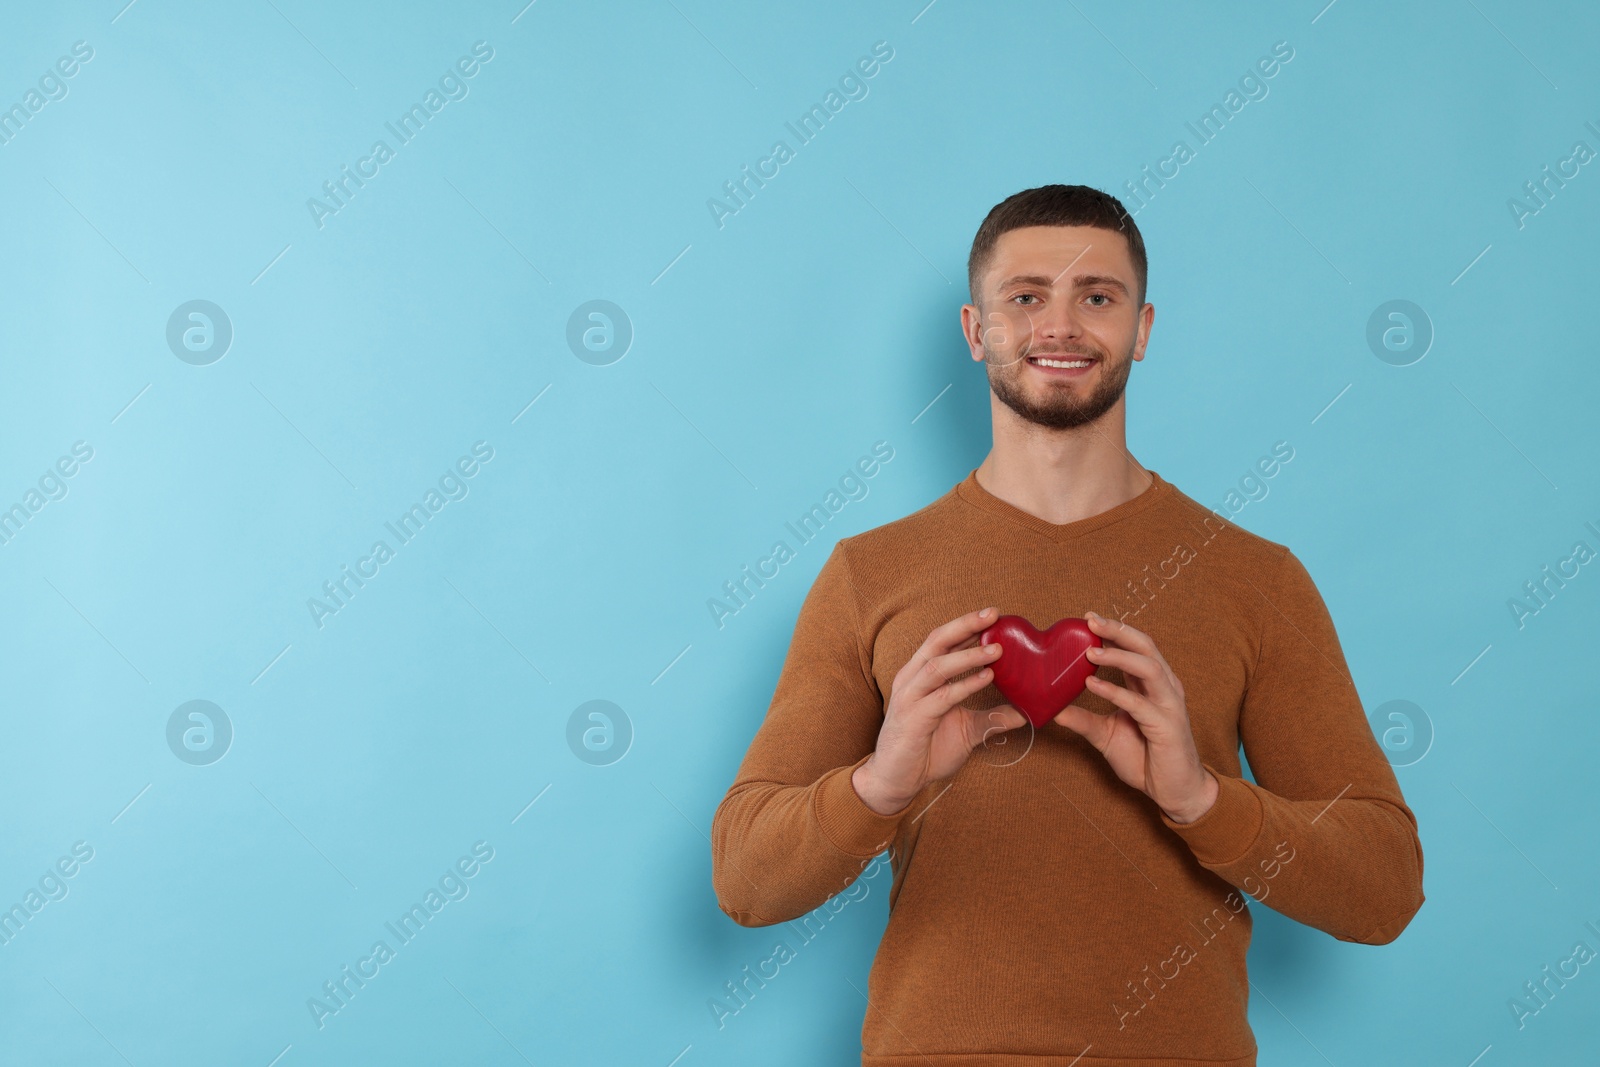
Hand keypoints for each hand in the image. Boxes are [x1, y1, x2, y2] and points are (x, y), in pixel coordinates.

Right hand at [852, 607, 1026, 815]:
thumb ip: (991, 718)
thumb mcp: (966, 730)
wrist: (896, 780)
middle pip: (937, 641)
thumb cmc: (926, 750)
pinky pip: (941, 697)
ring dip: (968, 655)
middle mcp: (911, 679)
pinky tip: (986, 678)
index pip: (943, 641)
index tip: (994, 615)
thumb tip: (1025, 712)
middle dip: (965, 625)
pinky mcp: (913, 718)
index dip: (966, 625)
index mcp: (920, 675)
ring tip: (997, 649)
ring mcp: (910, 698)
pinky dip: (965, 685)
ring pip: (938, 666)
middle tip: (993, 615)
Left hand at [1052, 611, 1218, 823]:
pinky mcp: (1167, 727)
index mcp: (1151, 685)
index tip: (1088, 618)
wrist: (1173, 791)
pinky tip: (1093, 685)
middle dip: (1118, 631)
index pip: (1136, 647)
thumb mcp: (1106, 735)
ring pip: (1149, 668)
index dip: (1114, 631)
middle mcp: (1165, 689)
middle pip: (1146, 647)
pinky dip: (1116, 692)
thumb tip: (1051, 709)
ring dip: (1118, 657)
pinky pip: (1140, 704)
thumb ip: (1083, 719)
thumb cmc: (1145, 759)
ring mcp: (1169, 706)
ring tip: (1090, 653)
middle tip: (1090, 621)